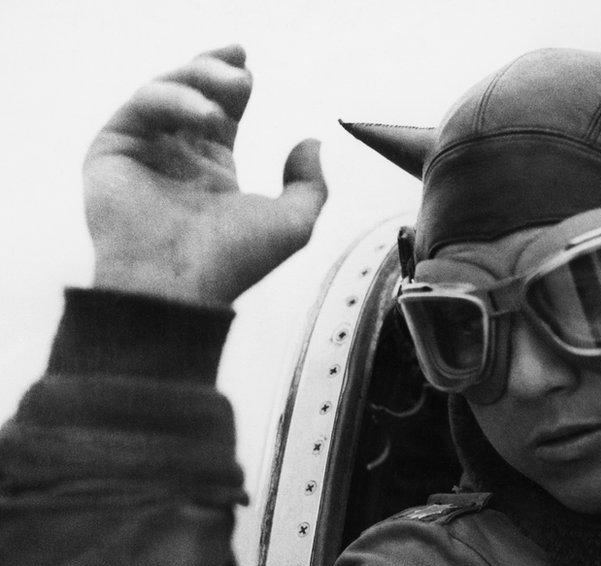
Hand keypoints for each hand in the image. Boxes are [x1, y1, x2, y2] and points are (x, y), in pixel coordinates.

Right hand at [84, 46, 327, 304]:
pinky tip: (205, 115)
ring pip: (165, 92)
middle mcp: (176, 159)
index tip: (248, 67)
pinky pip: (140, 105)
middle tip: (244, 73)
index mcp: (212, 172)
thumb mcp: (293, 223)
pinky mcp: (111, 150)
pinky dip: (174, 99)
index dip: (232, 86)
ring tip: (234, 91)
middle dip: (216, 74)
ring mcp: (142, 152)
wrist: (182, 285)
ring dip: (200, 81)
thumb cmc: (235, 261)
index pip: (221, 113)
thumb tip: (311, 142)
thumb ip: (310, 184)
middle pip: (192, 94)